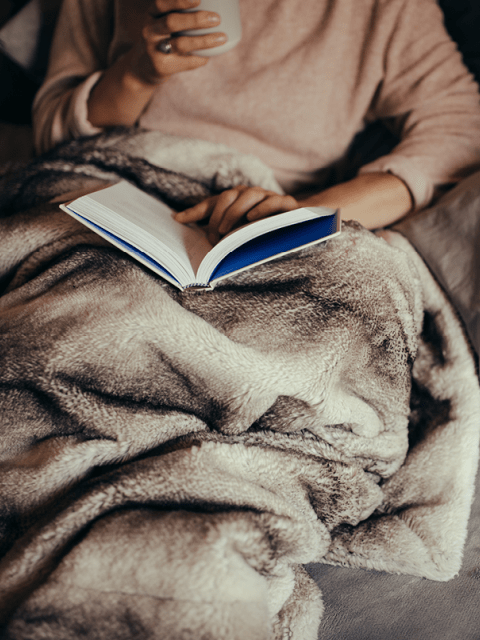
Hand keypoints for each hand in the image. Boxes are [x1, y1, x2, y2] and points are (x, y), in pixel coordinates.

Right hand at [88, 0, 226, 126]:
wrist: (144, 68)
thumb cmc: (162, 39)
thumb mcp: (162, 22)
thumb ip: (179, 14)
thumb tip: (212, 8)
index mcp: (151, 15)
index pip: (161, 3)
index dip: (179, 0)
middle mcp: (149, 31)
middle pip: (172, 22)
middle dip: (196, 19)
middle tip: (216, 18)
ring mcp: (153, 50)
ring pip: (181, 44)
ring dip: (204, 41)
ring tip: (222, 37)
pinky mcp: (161, 67)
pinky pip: (186, 62)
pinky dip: (200, 59)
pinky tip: (208, 56)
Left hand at [175, 186, 298, 243]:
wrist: (296, 223)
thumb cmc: (260, 226)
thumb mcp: (234, 227)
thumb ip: (210, 222)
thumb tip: (177, 218)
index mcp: (237, 198)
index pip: (214, 202)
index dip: (196, 211)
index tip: (178, 219)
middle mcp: (251, 194)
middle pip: (230, 196)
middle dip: (218, 216)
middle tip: (212, 237)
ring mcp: (269, 197)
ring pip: (250, 195)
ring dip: (235, 212)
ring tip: (226, 231)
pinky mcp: (287, 204)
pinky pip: (275, 201)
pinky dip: (262, 209)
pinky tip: (251, 219)